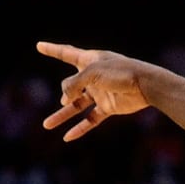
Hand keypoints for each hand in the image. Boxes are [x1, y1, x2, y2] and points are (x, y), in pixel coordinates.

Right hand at [37, 43, 152, 140]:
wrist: (146, 86)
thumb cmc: (120, 73)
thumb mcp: (92, 73)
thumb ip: (74, 84)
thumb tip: (63, 100)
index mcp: (89, 60)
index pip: (66, 53)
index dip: (52, 50)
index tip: (39, 46)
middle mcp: (93, 76)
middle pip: (70, 85)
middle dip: (66, 92)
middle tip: (67, 98)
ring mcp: (100, 92)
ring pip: (76, 106)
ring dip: (62, 115)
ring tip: (46, 125)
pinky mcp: (108, 107)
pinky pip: (90, 119)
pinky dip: (80, 128)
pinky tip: (67, 137)